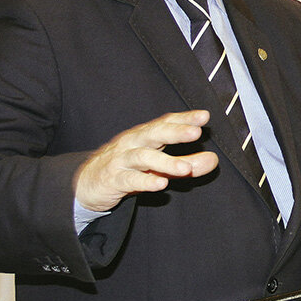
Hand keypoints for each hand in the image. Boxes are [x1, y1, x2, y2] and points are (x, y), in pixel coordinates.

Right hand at [74, 110, 218, 211]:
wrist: (86, 183)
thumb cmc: (128, 169)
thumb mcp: (159, 167)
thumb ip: (186, 162)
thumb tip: (213, 160)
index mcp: (145, 136)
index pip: (165, 122)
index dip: (184, 118)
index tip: (204, 116)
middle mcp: (133, 143)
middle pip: (154, 133)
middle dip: (175, 131)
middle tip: (196, 132)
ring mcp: (121, 160)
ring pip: (143, 157)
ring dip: (165, 162)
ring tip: (185, 169)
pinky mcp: (112, 180)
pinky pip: (129, 179)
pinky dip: (145, 181)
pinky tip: (160, 184)